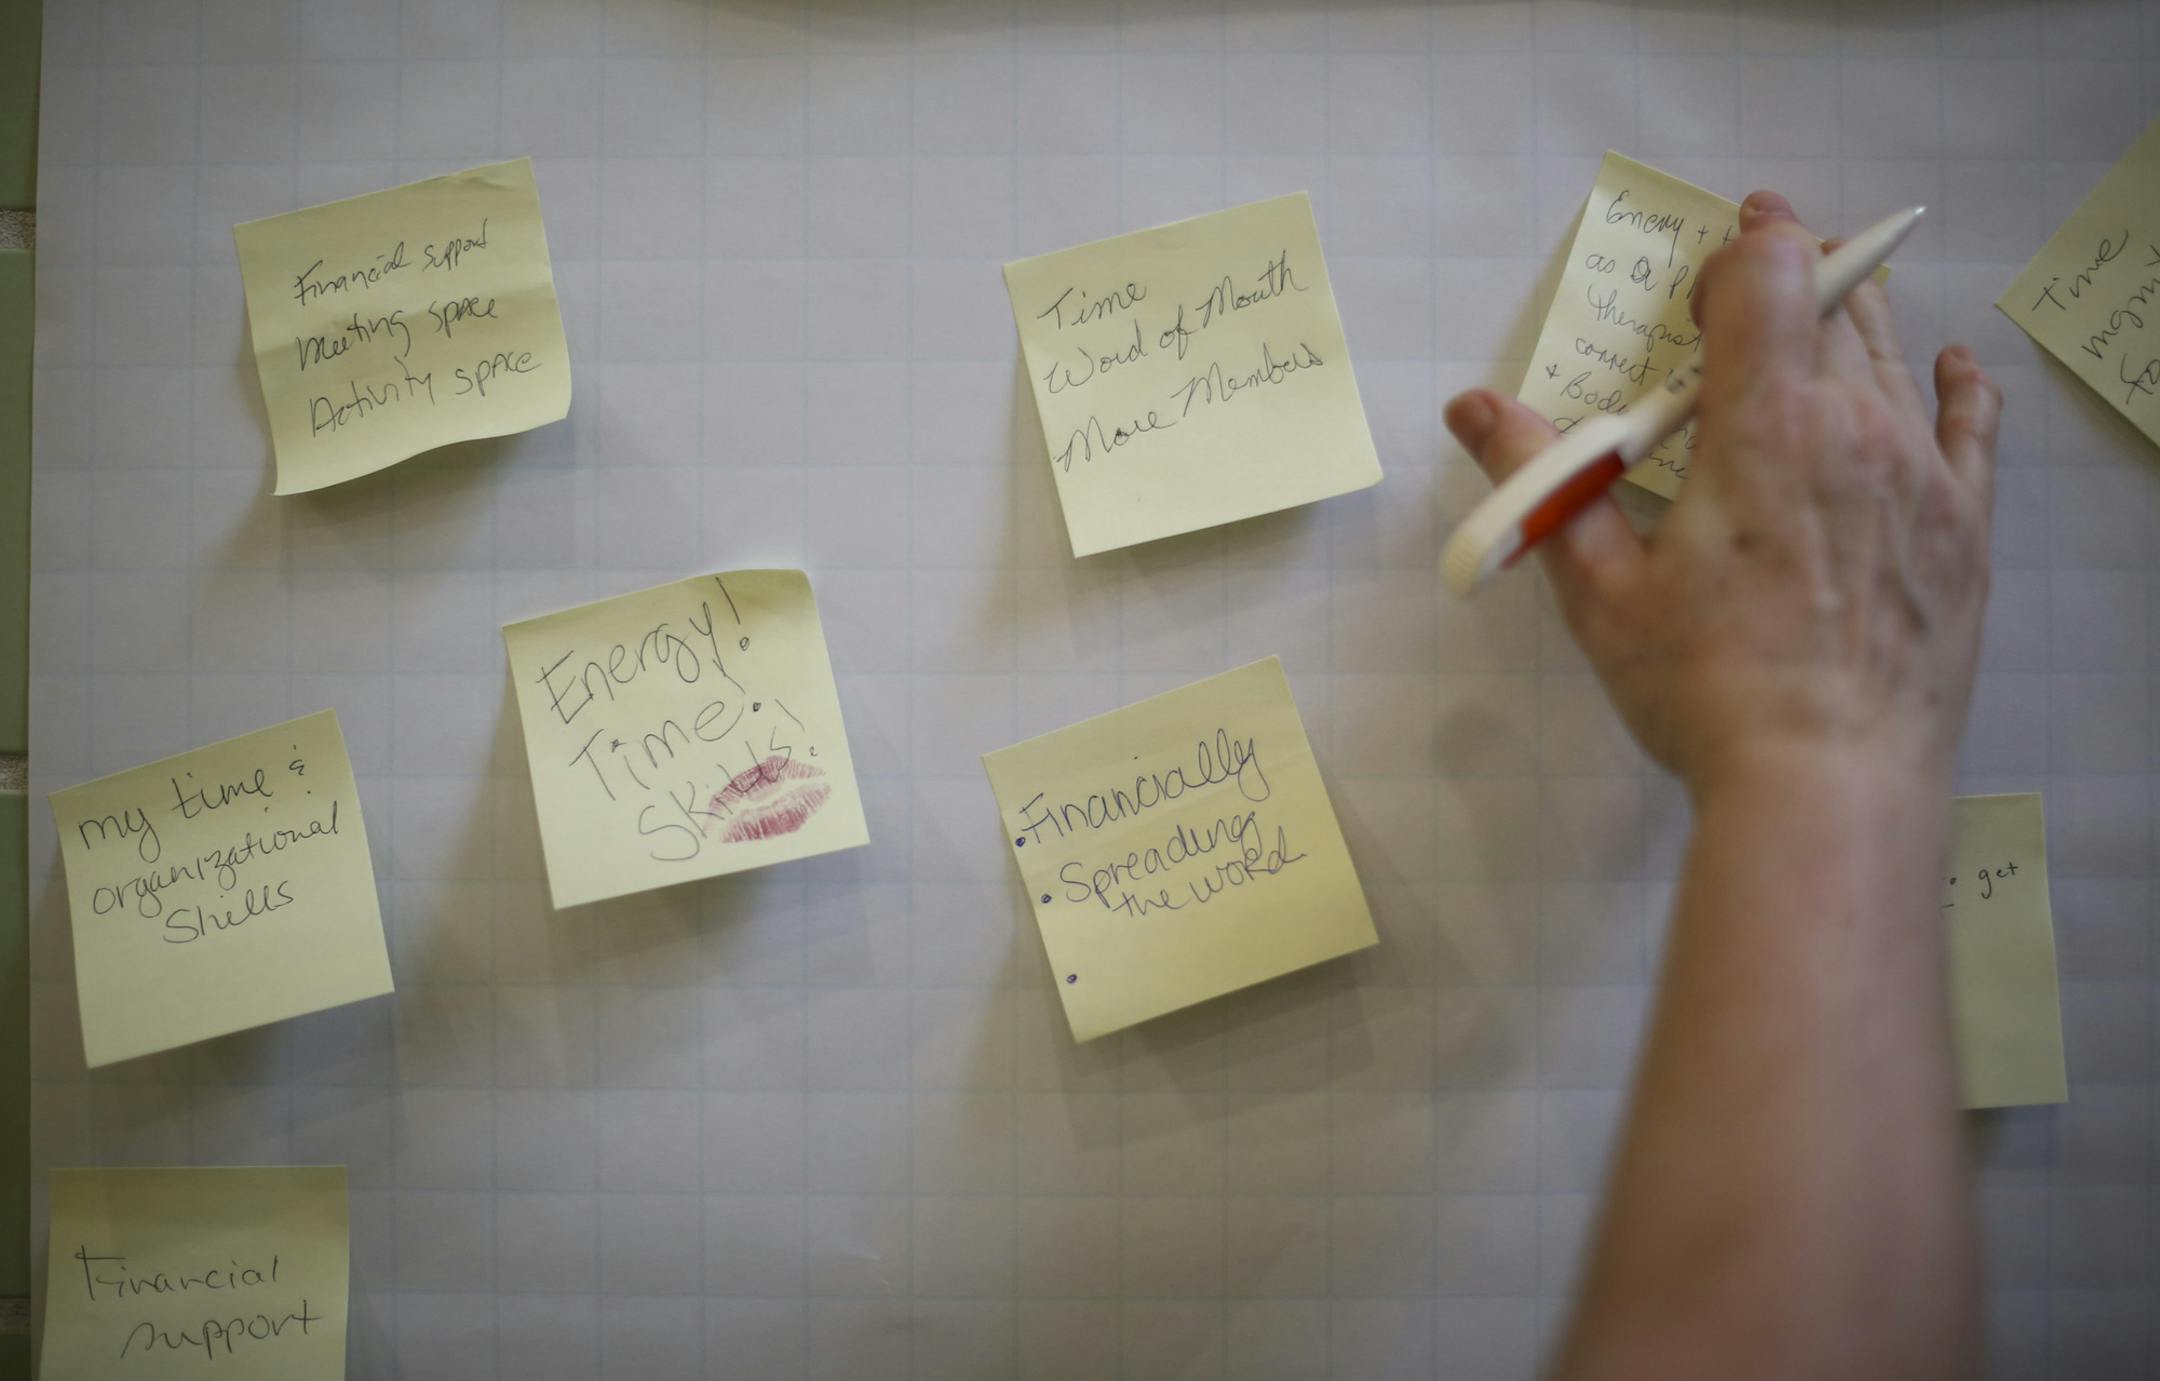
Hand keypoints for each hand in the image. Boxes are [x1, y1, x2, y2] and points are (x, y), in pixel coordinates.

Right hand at [1445, 191, 2001, 799]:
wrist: (1826, 786)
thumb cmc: (1704, 688)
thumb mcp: (1599, 587)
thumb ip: (1543, 480)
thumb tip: (1474, 405)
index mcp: (1765, 426)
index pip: (1771, 275)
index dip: (1738, 255)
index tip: (1703, 287)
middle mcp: (1857, 426)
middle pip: (1833, 305)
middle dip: (1786, 275)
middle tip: (1744, 284)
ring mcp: (1922, 475)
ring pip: (1893, 357)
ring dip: (1853, 320)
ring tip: (1826, 307)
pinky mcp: (1961, 528)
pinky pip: (1973, 427)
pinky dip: (1957, 385)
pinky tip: (1952, 366)